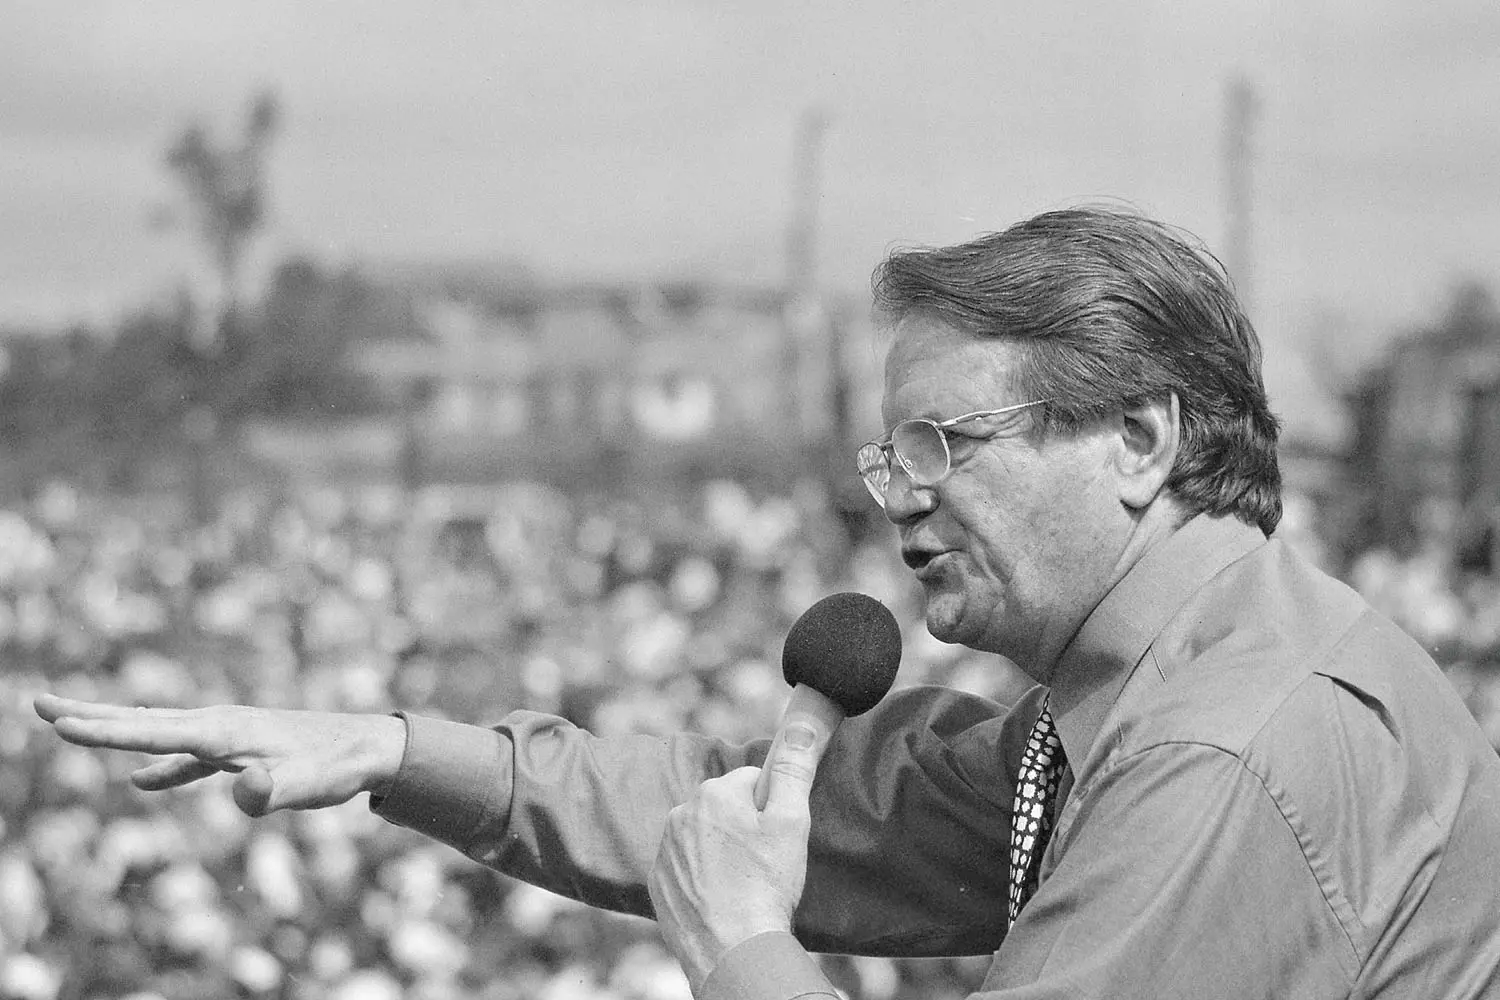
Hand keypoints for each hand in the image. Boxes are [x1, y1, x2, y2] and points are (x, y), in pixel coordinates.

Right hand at [33, 694, 406, 816]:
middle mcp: (219, 724)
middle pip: (143, 719)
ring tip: (71, 726)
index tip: (59, 723)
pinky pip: (186, 756)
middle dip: (91, 714)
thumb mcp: (304, 786)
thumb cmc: (335, 768)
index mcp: (223, 731)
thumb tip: (242, 792)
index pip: (152, 731)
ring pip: (159, 732)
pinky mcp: (239, 749)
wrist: (367, 748)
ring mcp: (227, 734)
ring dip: (116, 730)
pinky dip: (160, 764)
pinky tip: (139, 780)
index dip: (104, 730)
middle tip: (38, 703)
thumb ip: (270, 791)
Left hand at [648, 720, 830, 992]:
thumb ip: (794, 769)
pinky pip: (687, 867)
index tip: (777, 837)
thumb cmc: (765, 885)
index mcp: (713, 793)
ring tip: (744, 884)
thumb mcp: (791, 823)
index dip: (772, 808)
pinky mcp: (659, 882)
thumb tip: (802, 726)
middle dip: (744, 827)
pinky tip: (723, 898)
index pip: (752, 782)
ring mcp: (666, 850)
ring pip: (705, 837)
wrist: (731, 950)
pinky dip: (703, 878)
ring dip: (722, 852)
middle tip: (764, 863)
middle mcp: (681, 814)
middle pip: (725, 808)